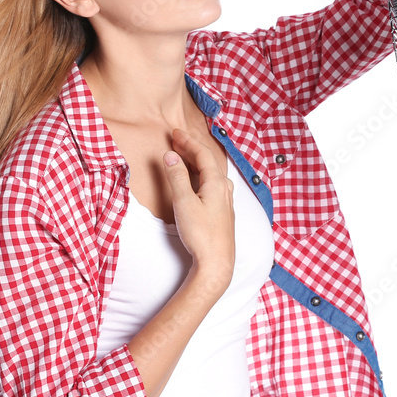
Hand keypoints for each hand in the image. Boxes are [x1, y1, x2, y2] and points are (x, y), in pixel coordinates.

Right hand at [161, 128, 235, 288]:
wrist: (216, 264)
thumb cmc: (201, 234)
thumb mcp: (184, 203)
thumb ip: (177, 177)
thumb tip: (171, 156)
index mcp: (217, 183)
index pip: (203, 154)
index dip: (188, 142)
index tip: (175, 133)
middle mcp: (225, 189)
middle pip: (209, 162)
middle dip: (192, 150)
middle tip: (177, 140)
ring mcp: (226, 202)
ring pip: (212, 174)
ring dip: (197, 163)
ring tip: (183, 157)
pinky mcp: (223, 213)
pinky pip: (213, 184)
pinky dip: (201, 176)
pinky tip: (196, 181)